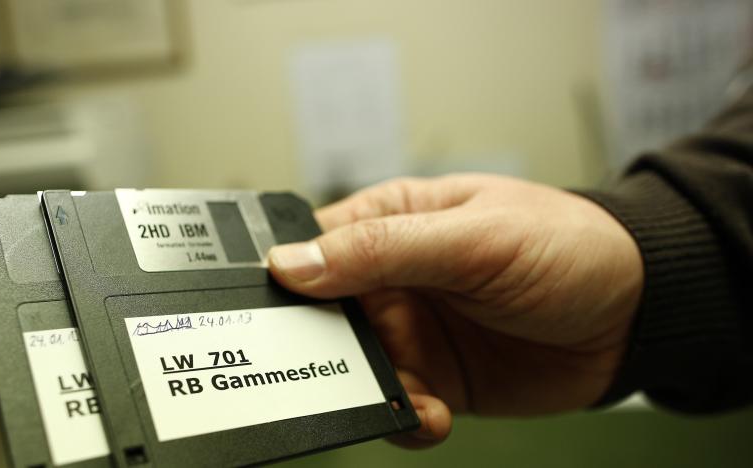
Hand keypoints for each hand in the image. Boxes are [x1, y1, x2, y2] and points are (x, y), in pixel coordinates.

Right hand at [268, 174, 642, 447]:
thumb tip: (293, 262)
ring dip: (368, 391)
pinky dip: (402, 419)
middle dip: (323, 350)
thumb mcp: (473, 238)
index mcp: (390, 223)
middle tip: (348, 365)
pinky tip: (431, 415)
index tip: (278, 313)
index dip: (285, 280)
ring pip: (354, 370)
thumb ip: (383, 249)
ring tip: (410, 397)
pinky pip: (395, 405)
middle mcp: (392, 279)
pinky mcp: (435, 377)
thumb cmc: (565, 245)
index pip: (312, 247)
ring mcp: (412, 331)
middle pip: (321, 318)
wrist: (634, 314)